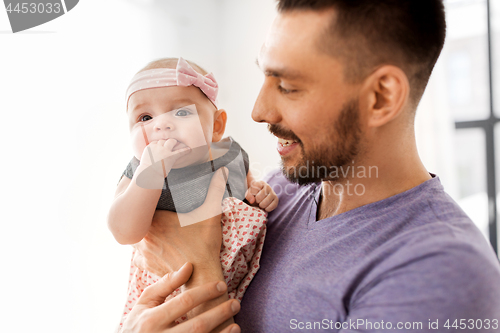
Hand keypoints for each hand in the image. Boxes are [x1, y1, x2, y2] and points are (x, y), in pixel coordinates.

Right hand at [121, 262, 240, 332]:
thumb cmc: (137, 325)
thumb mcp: (144, 303)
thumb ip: (166, 284)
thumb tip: (189, 266)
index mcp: (151, 319)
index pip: (184, 302)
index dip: (205, 292)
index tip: (222, 285)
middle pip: (197, 326)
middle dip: (219, 313)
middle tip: (235, 303)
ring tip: (236, 325)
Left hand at [133, 167, 228, 278]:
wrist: (201, 276)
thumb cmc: (204, 244)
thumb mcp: (211, 214)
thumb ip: (215, 190)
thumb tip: (222, 171)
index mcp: (155, 219)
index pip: (144, 203)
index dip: (150, 198)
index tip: (157, 197)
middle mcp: (144, 234)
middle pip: (139, 219)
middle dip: (145, 215)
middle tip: (157, 211)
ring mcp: (143, 251)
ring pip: (136, 236)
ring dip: (143, 232)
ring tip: (155, 228)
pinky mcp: (146, 265)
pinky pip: (137, 255)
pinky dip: (144, 251)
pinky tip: (154, 247)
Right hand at [136, 139, 190, 188]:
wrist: (148, 174)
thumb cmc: (146, 171)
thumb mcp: (145, 161)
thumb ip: (150, 157)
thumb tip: (152, 159)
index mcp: (150, 147)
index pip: (156, 142)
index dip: (160, 144)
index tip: (162, 146)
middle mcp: (157, 147)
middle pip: (163, 140)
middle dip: (167, 142)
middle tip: (171, 144)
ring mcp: (164, 150)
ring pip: (171, 141)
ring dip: (174, 142)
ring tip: (179, 144)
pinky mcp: (171, 156)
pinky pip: (180, 151)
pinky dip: (185, 150)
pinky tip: (189, 149)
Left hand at [245, 180, 278, 211]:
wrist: (261, 195)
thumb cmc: (254, 194)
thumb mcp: (249, 193)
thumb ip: (248, 196)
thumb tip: (252, 201)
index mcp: (260, 183)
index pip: (254, 190)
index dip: (252, 195)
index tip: (253, 195)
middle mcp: (267, 186)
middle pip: (259, 197)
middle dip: (256, 201)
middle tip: (257, 201)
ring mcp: (273, 192)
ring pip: (266, 202)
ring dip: (262, 205)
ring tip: (261, 204)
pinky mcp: (276, 199)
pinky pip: (272, 205)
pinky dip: (268, 208)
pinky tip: (265, 207)